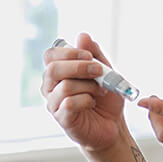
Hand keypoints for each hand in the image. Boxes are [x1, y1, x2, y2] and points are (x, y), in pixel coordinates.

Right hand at [41, 33, 127, 152]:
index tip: (89, 56)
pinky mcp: (62, 119)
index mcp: (58, 73)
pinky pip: (69, 103)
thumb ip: (94, 54)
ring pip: (65, 86)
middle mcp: (51, 87)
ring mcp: (54, 103)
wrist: (113, 125)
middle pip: (53, 69)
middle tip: (99, 71)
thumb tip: (82, 36)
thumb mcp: (106, 72)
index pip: (50, 55)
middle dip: (79, 67)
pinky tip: (92, 103)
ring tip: (101, 90)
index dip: (69, 52)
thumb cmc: (105, 99)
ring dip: (88, 86)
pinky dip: (86, 100)